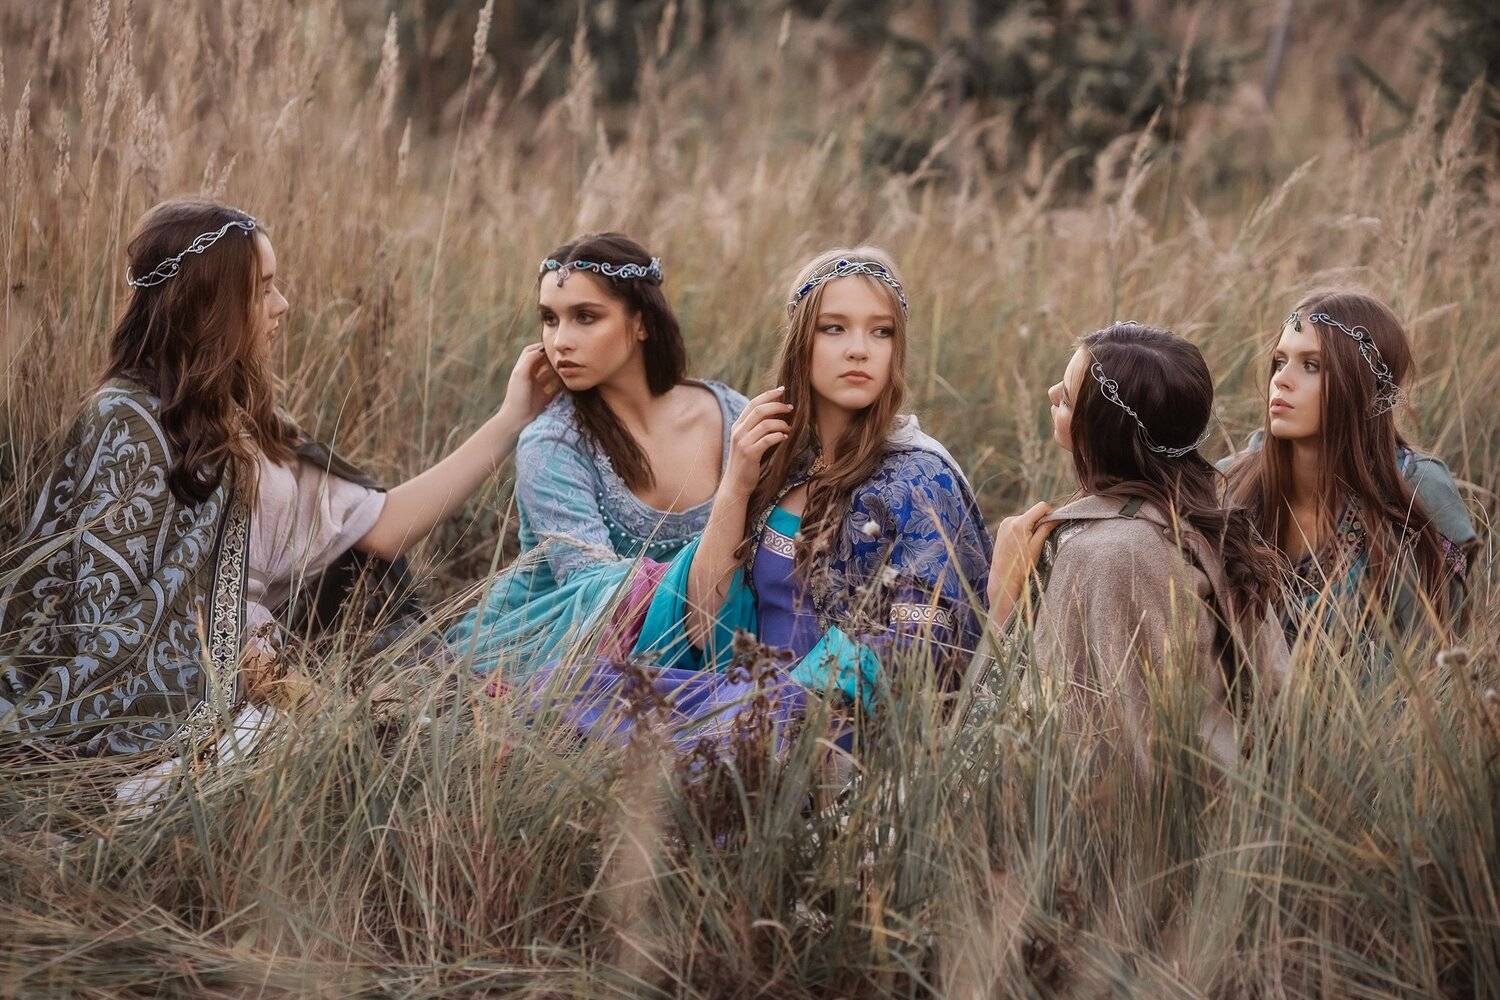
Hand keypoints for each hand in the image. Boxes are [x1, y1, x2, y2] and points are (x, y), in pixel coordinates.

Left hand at [500, 343, 561, 421]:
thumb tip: (542, 349)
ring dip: (558, 368)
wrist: (518, 419)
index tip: (552, 345)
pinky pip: (556, 385)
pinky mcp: (546, 395)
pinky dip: (561, 381)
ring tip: (567, 365)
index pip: (531, 351)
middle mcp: (530, 375)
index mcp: (522, 368)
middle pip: (542, 360)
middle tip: (563, 354)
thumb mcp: (521, 374)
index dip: (541, 346)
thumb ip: (530, 359)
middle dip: (552, 357)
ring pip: (550, 372)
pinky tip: (568, 379)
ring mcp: (539, 385)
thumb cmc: (517, 395)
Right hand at [722, 386, 792, 499]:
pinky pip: (768, 439)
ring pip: (766, 424)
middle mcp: (738, 431)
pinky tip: (785, 437)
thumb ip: (756, 428)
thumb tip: (775, 414)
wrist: (735, 484)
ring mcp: (743, 442)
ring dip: (781, 423)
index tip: (782, 390)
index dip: (768, 395)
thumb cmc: (746, 463)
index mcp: (738, 426)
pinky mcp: (750, 453)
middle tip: (791, 407)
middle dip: (777, 406)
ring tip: (789, 428)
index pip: (753, 404)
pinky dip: (779, 436)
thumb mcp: (747, 442)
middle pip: (759, 410)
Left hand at [987, 501, 1056, 623]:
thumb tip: (1058, 517)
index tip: (1055, 524)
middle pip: (1033, 513)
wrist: (1003, 578)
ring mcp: (1004, 524)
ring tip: (1029, 545)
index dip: (1051, 513)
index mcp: (1019, 523)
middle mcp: (1010, 520)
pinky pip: (1018, 524)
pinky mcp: (1001, 529)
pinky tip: (1021, 545)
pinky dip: (1024, 530)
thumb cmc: (1022, 565)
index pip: (1041, 507)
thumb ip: (1046, 528)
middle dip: (1040, 523)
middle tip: (1041, 540)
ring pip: (1026, 519)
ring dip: (1032, 527)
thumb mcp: (1037, 546)